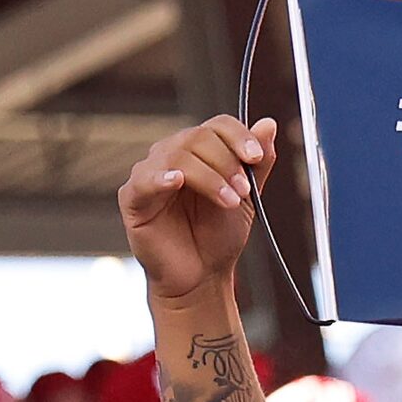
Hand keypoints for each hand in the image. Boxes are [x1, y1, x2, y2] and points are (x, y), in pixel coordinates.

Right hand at [120, 115, 279, 307]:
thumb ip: (258, 163)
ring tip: (228, 201)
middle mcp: (172, 155)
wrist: (201, 277)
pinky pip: (144, 179)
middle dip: (227, 162)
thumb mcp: (247, 198)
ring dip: (209, 177)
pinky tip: (177, 182)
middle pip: (198, 137)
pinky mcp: (133, 197)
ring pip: (178, 156)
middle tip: (243, 191)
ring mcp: (150, 173)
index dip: (239, 136)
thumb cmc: (218, 237)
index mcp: (199, 151)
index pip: (217, 125)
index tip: (256, 156)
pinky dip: (161, 178)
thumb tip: (268, 125)